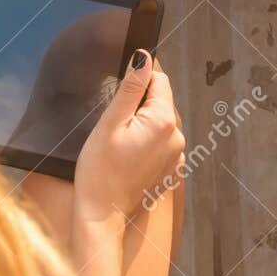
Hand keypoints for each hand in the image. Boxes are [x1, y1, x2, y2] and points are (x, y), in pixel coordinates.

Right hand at [74, 53, 184, 224]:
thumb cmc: (99, 172)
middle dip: (139, 105)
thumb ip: (130, 87)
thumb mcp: (110, 123)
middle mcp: (177, 137)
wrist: (102, 218)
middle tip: (115, 126)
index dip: (138, 81)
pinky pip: (162, 143)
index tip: (119, 95)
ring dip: (143, 124)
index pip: (160, 80)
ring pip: (161, 123)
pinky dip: (147, 143)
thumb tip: (144, 57)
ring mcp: (177, 156)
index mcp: (163, 121)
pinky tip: (128, 158)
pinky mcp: (172, 170)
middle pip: (161, 102)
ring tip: (120, 145)